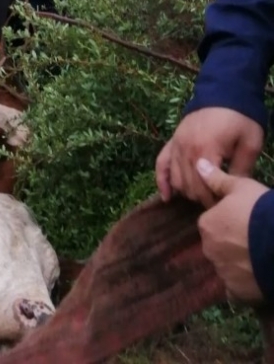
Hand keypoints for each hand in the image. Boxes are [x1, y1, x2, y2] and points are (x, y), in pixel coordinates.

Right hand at [155, 107, 263, 206]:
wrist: (224, 93)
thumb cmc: (240, 119)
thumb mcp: (250, 144)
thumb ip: (242, 170)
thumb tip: (235, 193)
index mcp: (205, 150)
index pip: (204, 187)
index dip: (215, 201)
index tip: (226, 205)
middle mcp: (186, 149)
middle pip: (189, 186)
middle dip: (202, 199)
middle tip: (217, 202)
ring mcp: (176, 144)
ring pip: (176, 178)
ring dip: (187, 192)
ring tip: (202, 196)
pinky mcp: (172, 140)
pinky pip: (161, 163)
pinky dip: (161, 180)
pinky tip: (167, 196)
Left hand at [196, 158, 268, 302]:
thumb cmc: (260, 210)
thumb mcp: (241, 187)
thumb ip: (216, 179)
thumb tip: (198, 165)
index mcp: (206, 225)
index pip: (211, 223)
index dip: (227, 221)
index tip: (245, 220)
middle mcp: (209, 250)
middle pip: (217, 246)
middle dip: (231, 243)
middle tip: (254, 238)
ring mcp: (223, 273)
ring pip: (227, 266)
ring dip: (238, 264)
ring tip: (260, 256)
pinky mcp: (238, 292)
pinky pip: (236, 289)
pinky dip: (244, 284)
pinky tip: (258, 276)